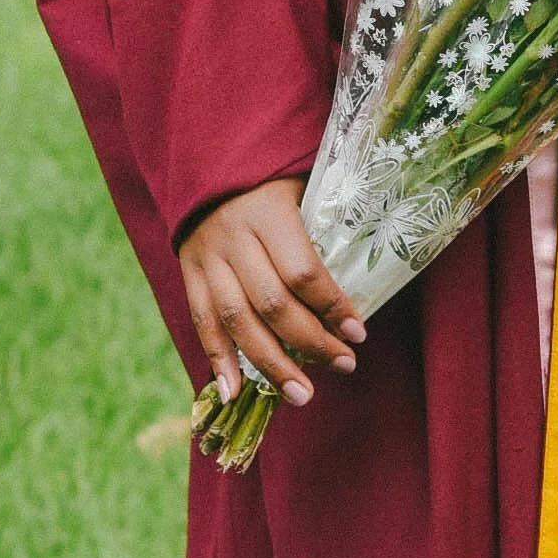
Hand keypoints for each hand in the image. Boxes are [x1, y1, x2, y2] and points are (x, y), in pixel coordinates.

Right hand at [178, 176, 364, 408]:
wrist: (210, 163)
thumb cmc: (274, 177)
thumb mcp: (305, 186)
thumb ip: (327, 226)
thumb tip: (368, 277)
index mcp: (268, 212)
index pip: (302, 271)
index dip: (332, 306)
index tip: (359, 333)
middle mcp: (234, 237)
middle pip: (271, 304)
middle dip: (310, 343)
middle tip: (344, 365)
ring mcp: (207, 257)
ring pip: (236, 321)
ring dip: (270, 365)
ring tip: (302, 394)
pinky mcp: (189, 272)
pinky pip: (202, 322)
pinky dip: (218, 360)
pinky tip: (235, 393)